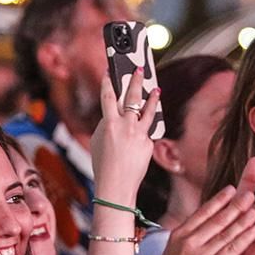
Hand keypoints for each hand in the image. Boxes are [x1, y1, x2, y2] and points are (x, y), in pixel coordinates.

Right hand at [89, 70, 160, 201]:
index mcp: (110, 124)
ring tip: (157, 89)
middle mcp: (126, 126)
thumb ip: (106, 125)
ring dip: (152, 98)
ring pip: (148, 111)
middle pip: (132, 97)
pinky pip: (146, 133)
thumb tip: (115, 116)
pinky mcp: (148, 143)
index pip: (108, 97)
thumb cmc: (103, 165)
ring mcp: (139, 134)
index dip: (108, 82)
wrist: (116, 186)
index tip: (109, 72)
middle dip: (136, 80)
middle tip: (139, 68)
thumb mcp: (97, 141)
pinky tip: (142, 133)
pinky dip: (143, 131)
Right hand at [150, 185, 254, 254]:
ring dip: (243, 220)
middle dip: (235, 205)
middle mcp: (190, 241)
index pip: (202, 212)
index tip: (231, 190)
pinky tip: (254, 230)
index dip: (219, 200)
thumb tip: (198, 223)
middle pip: (217, 219)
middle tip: (249, 194)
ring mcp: (201, 254)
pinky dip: (244, 238)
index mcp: (179, 234)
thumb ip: (186, 236)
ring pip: (227, 232)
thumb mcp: (172, 250)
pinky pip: (232, 249)